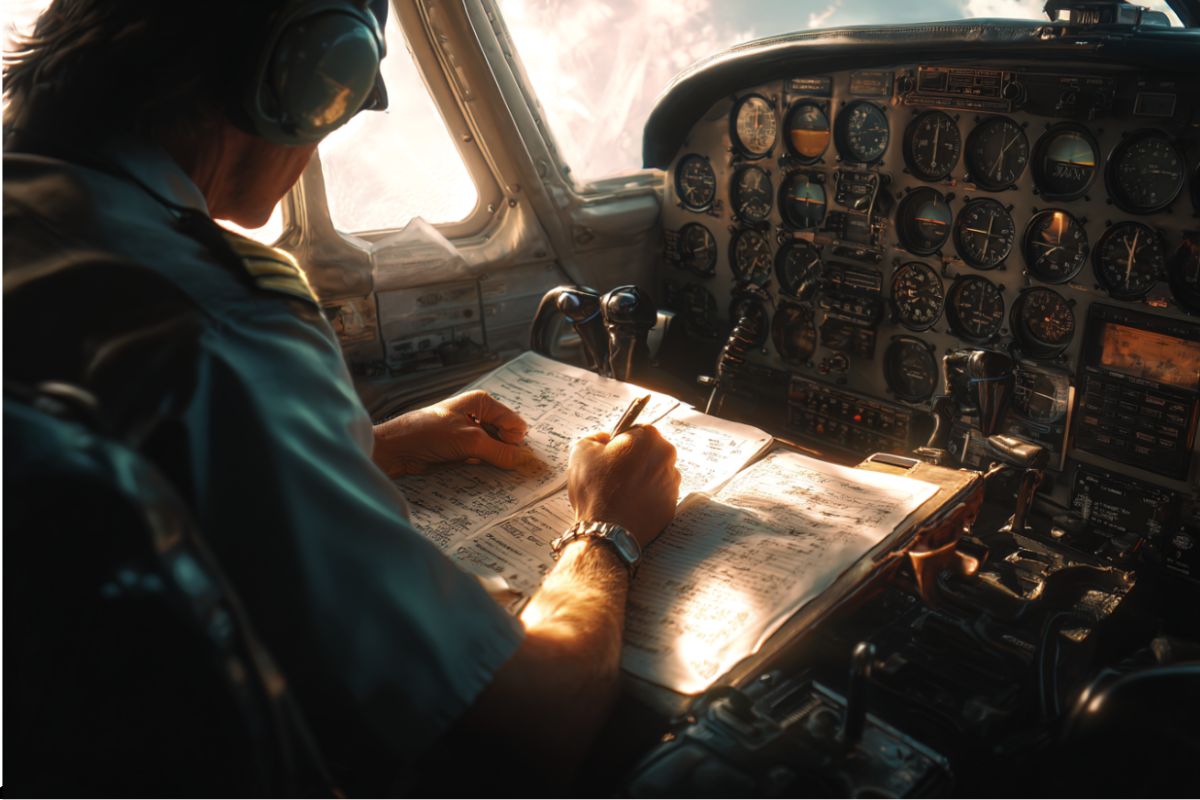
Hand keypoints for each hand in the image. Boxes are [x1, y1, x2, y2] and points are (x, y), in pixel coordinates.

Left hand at [373, 390, 528, 475]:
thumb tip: (523, 460)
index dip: (515, 442)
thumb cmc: (428, 434)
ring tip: (485, 469)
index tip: (512, 458)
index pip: (514, 424)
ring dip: (493, 462)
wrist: (396, 450)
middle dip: (505, 452)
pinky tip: (476, 472)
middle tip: (502, 467)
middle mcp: (478, 416)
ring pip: (494, 451)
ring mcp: (469, 434)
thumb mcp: (469, 441)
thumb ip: (499, 451)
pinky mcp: (461, 450)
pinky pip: (481, 460)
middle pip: (505, 438)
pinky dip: (482, 468)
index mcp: (482, 403)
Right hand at [566, 426, 680, 547]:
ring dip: (640, 479)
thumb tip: (604, 439)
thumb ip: (595, 437)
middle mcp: (667, 457)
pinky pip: (657, 495)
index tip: (611, 455)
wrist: (606, 531)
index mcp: (649, 439)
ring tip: (619, 492)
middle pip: (648, 452)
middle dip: (633, 460)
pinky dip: (645, 497)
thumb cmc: (595, 490)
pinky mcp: (671, 505)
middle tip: (612, 475)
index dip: (620, 442)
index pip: (636, 431)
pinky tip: (628, 504)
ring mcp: (672, 483)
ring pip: (654, 473)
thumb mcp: (581, 451)